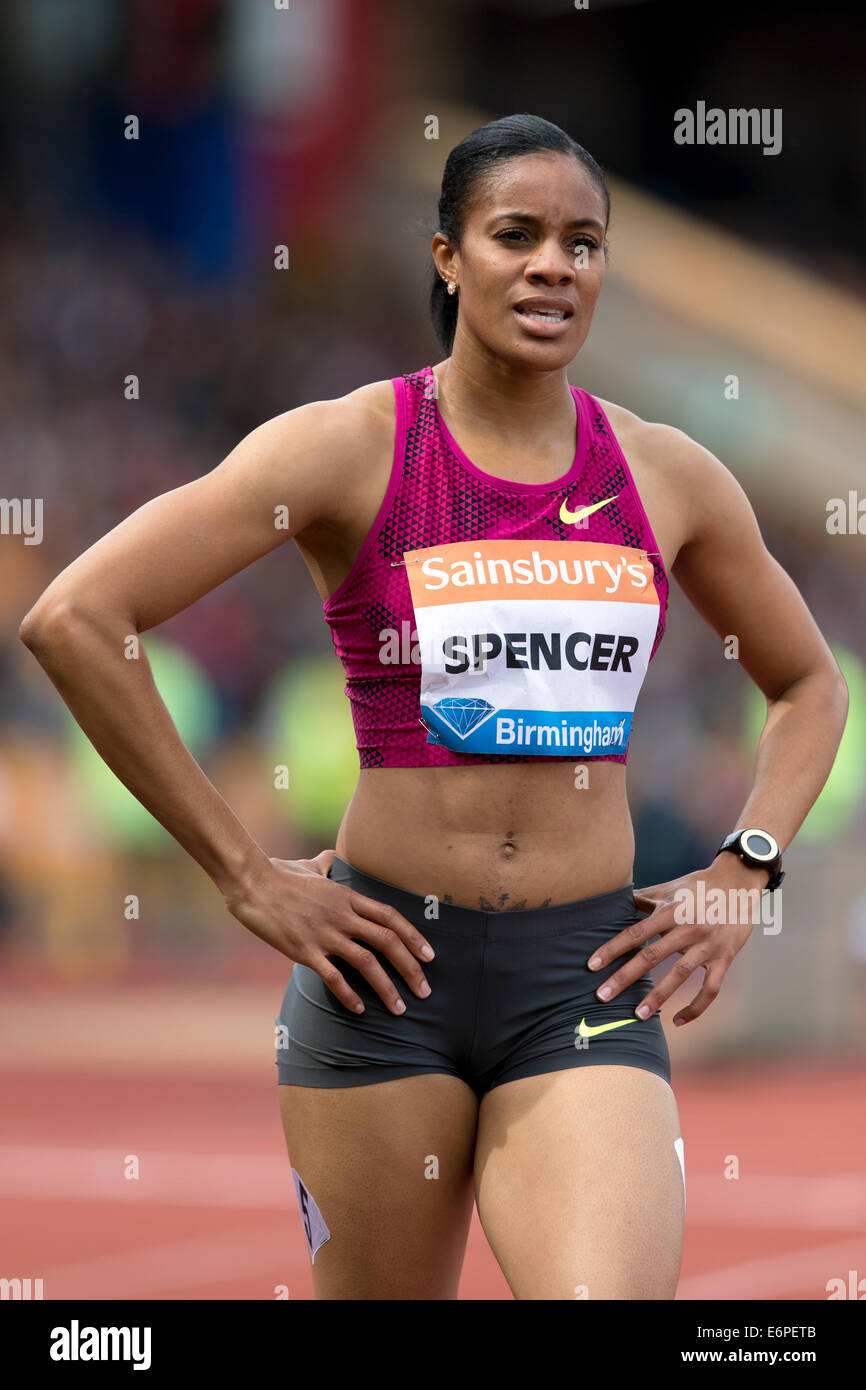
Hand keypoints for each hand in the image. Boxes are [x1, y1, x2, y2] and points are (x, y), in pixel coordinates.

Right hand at [225, 848, 433, 1015]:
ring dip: (387, 987)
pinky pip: (333, 976)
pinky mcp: (304, 950)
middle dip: (411, 968)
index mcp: (348, 896)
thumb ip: (326, 864)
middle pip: (388, 941)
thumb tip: (331, 858)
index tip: (430, 956)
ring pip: (367, 962)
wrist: (252, 883)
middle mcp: (342, 915)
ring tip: (400, 1007)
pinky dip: (349, 995)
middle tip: (425, 991)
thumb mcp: (310, 866)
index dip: (414, 937)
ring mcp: (324, 933)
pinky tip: (359, 1009)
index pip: (391, 917)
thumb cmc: (279, 874)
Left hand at [585, 857, 768, 1026]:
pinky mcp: (725, 959)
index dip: (613, 948)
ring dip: (657, 997)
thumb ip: (643, 898)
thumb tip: (614, 902)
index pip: (636, 932)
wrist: (740, 881)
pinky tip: (678, 1021)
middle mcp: (689, 928)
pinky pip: (710, 990)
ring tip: (637, 1016)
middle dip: (625, 977)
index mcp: (672, 910)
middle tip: (602, 996)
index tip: (592, 964)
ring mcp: (708, 945)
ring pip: (680, 975)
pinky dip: (696, 1008)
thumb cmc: (699, 885)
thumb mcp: (670, 888)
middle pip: (652, 956)